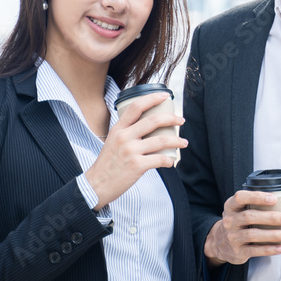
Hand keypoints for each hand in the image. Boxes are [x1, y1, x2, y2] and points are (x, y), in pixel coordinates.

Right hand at [84, 93, 186, 209]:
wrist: (97, 184)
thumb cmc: (108, 163)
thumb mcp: (112, 141)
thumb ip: (126, 132)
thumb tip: (147, 125)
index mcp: (118, 129)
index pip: (136, 107)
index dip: (152, 98)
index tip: (165, 96)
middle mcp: (124, 137)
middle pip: (153, 120)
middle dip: (172, 118)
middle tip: (181, 120)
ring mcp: (131, 151)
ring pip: (161, 140)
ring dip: (177, 141)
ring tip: (184, 143)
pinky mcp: (137, 165)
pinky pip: (160, 159)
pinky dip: (169, 160)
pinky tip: (172, 161)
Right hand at [204, 190, 280, 266]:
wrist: (220, 242)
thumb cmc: (241, 222)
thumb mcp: (248, 211)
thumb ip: (272, 208)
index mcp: (232, 206)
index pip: (240, 197)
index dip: (257, 196)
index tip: (274, 198)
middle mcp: (230, 220)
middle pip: (249, 217)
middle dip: (270, 217)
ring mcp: (232, 237)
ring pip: (253, 235)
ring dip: (273, 235)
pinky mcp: (238, 251)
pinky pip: (255, 250)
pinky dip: (270, 249)